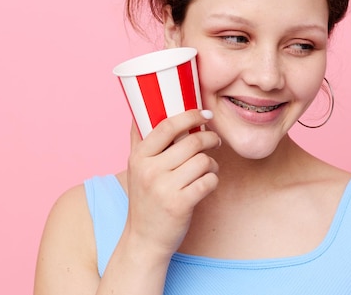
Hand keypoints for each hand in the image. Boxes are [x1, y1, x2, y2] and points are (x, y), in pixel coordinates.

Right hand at [124, 109, 220, 260]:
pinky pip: (209, 181)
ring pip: (203, 161)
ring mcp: (164, 188)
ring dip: (212, 162)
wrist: (144, 239)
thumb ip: (140, 140)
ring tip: (209, 167)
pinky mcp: (180, 204)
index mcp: (139, 157)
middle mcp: (150, 170)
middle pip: (192, 142)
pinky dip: (213, 179)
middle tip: (215, 141)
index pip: (167, 126)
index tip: (204, 114)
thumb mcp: (136, 168)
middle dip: (210, 138)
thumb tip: (142, 109)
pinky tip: (207, 182)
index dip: (189, 116)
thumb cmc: (145, 200)